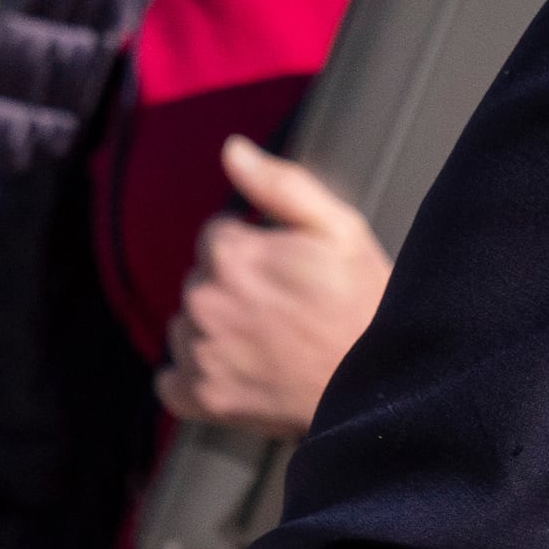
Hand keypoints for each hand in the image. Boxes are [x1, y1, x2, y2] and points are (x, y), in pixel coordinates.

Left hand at [157, 137, 393, 440]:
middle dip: (232, 287)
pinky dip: (195, 376)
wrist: (378, 385)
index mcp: (233, 256)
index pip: (215, 236)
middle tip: (283, 307)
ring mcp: (202, 354)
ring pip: (185, 326)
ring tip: (266, 340)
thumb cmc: (364, 304)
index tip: (285, 269)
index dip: (253, 248)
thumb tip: (233, 150)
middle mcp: (205, 303)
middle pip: (200, 281)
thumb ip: (281, 185)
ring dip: (213, 328)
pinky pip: (171, 382)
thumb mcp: (339, 228)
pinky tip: (235, 370)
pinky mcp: (204, 398)